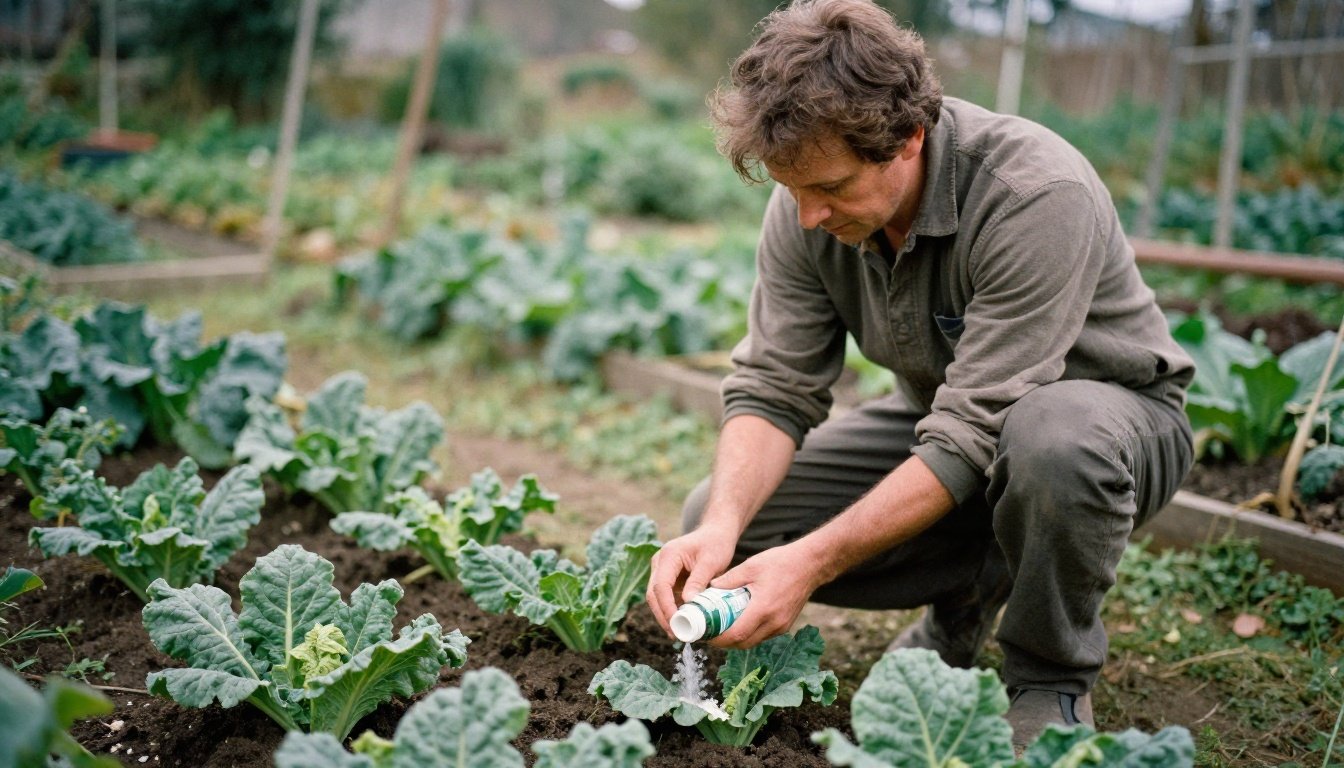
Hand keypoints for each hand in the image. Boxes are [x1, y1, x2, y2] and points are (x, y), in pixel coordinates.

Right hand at [646, 523, 737, 638]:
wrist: (715, 533)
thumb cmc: (715, 544)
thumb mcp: (711, 562)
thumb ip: (698, 581)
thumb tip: (688, 603)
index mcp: (669, 555)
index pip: (661, 586)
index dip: (666, 607)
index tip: (677, 623)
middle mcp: (660, 562)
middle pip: (653, 594)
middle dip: (663, 616)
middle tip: (676, 634)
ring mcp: (661, 570)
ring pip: (656, 598)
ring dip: (665, 616)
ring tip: (680, 633)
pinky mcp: (668, 578)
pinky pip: (665, 597)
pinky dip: (672, 610)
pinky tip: (682, 624)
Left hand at [706, 543, 820, 649]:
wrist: (810, 565)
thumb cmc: (781, 562)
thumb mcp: (751, 566)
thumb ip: (729, 579)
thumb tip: (710, 587)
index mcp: (763, 609)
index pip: (737, 634)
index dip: (719, 639)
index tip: (706, 634)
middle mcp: (774, 622)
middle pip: (744, 644)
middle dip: (725, 642)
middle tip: (710, 633)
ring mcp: (781, 626)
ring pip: (754, 641)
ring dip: (737, 639)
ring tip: (722, 628)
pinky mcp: (785, 625)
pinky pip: (763, 635)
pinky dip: (750, 634)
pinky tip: (740, 623)